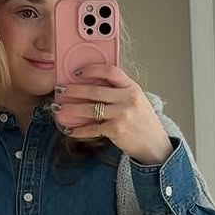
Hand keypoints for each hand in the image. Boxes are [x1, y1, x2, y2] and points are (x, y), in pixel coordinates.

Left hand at [54, 64, 173, 165]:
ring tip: (59, 108)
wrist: (155, 145)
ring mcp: (122, 115)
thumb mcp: (136, 100)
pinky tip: (70, 130)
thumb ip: (119, 91)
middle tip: (60, 89)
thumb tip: (91, 85)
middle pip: (95, 90)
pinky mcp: (116, 130)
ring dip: (71, 109)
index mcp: (132, 87)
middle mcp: (128, 99)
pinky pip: (92, 128)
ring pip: (90, 109)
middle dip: (73, 90)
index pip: (111, 71)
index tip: (78, 72)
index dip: (92, 69)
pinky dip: (79, 130)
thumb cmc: (143, 121)